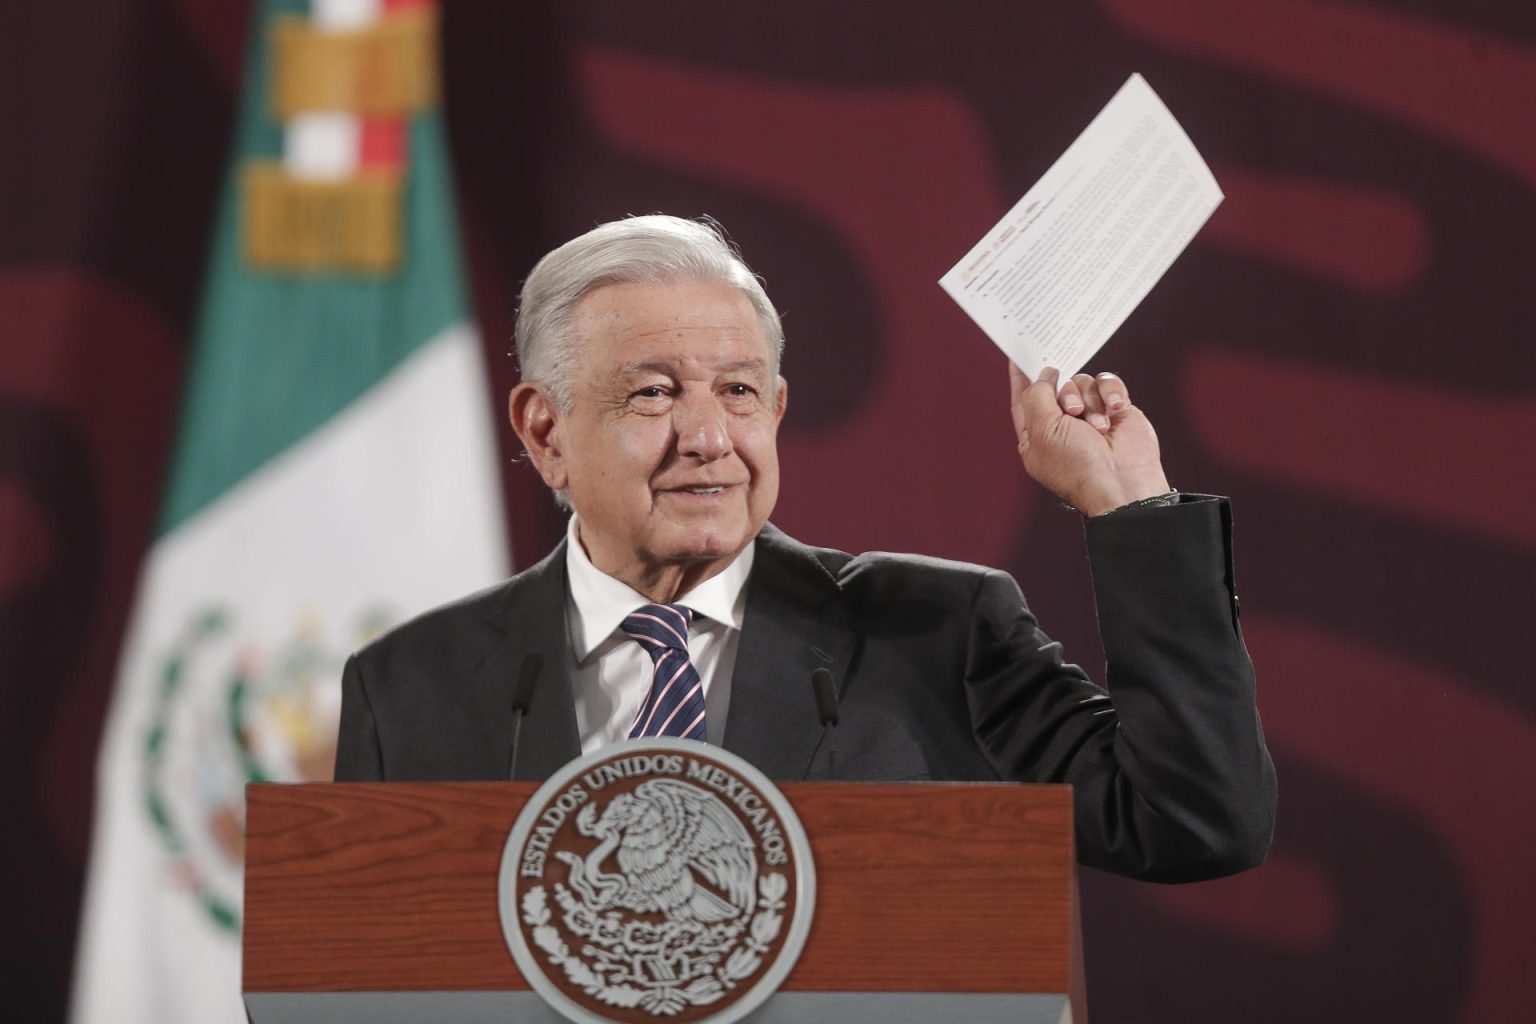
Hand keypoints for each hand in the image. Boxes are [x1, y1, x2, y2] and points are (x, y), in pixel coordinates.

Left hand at [1008, 364, 1170, 516]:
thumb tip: (1046, 374)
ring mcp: (1090, 416)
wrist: (1122, 483)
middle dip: (1064, 394)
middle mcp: (1062, 424)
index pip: (1023, 399)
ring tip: (1098, 426)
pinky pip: (1107, 383)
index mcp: (1036, 435)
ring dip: (1089, 401)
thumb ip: (1036, 396)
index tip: (1017, 355)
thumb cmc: (1078, 465)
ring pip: (1082, 382)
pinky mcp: (1115, 409)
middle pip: (1055, 386)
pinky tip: (1115, 409)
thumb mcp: (1042, 430)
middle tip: (1072, 411)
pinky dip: (1111, 393)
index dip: (1020, 378)